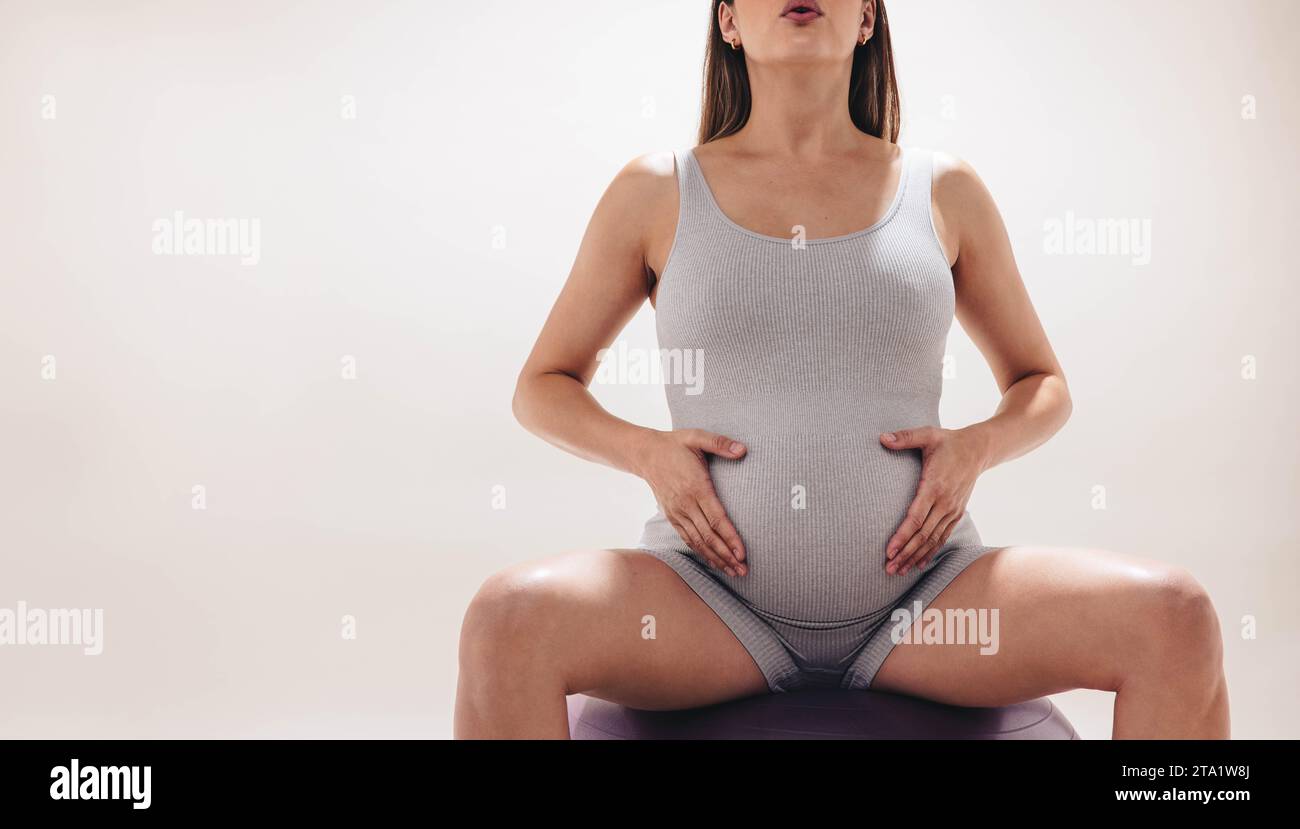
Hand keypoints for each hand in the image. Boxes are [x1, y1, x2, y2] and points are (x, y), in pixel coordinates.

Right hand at [634, 429, 748, 576]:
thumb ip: (720, 443)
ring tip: (733, 572)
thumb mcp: (697, 437)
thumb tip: (743, 450)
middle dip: (727, 555)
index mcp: (696, 487)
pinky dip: (701, 553)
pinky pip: (688, 539)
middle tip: (743, 570)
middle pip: (708, 536)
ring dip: (716, 558)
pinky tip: (714, 562)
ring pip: (698, 542)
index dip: (730, 538)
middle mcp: (685, 504)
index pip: (716, 519)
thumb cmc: (675, 445)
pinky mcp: (672, 516)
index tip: (743, 553)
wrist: (645, 453)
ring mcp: (677, 512)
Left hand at [880, 426, 987, 575]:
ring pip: (932, 540)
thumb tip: (882, 438)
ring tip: (899, 570)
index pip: (916, 517)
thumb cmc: (948, 442)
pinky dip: (930, 551)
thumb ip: (905, 437)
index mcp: (935, 486)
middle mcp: (945, 502)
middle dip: (905, 553)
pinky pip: (942, 537)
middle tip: (888, 568)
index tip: (889, 550)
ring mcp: (952, 510)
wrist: (978, 449)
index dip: (902, 536)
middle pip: (923, 534)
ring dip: (915, 556)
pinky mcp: (956, 513)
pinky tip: (919, 563)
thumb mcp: (927, 435)